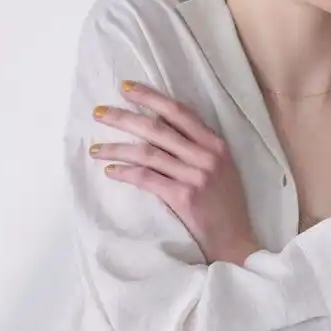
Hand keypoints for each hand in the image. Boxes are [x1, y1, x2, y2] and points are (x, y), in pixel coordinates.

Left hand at [89, 81, 259, 263]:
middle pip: (157, 128)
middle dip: (124, 118)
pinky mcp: (184, 197)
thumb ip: (197, 147)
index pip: (179, 112)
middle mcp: (207, 156)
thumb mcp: (221, 168)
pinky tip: (110, 171)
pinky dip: (125, 173)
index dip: (151, 98)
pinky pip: (147, 179)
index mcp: (216, 144)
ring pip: (147, 153)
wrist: (234, 241)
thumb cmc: (225, 205)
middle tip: (98, 113)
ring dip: (116, 149)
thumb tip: (159, 124)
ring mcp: (196, 176)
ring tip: (95, 148)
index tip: (126, 88)